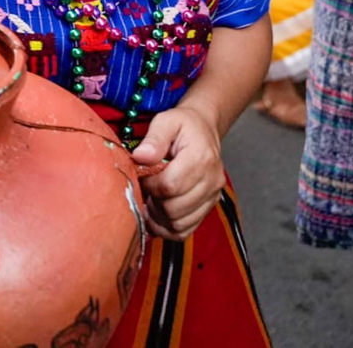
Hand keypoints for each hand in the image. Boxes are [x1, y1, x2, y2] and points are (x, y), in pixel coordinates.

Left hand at [131, 105, 223, 240]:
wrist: (204, 129)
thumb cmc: (183, 125)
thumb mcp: (166, 121)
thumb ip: (154, 139)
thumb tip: (140, 157)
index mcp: (201, 158)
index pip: (170, 185)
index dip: (150, 185)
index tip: (141, 177)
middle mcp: (211, 180)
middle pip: (174, 208)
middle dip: (152, 203)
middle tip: (143, 190)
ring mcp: (212, 196)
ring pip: (179, 223)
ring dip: (158, 218)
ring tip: (149, 201)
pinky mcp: (209, 206)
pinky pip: (186, 230)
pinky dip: (167, 228)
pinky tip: (157, 214)